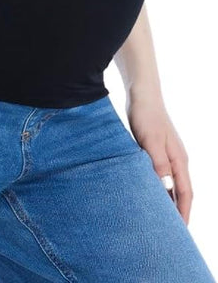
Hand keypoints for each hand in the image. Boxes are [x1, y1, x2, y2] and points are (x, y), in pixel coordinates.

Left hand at [126, 95, 191, 224]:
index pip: (185, 194)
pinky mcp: (156, 149)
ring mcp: (167, 154)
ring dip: (167, 200)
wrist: (141, 93)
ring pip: (170, 183)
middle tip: (169, 232)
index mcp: (179, 160)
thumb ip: (158, 164)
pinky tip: (146, 192)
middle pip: (180, 192)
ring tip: (158, 217)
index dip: (184, 214)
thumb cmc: (146, 115)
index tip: (180, 233)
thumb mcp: (150, 141)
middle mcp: (176, 159)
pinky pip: (160, 174)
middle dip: (177, 211)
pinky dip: (157, 186)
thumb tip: (166, 189)